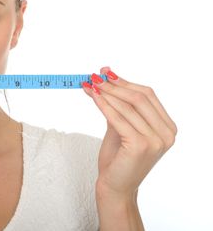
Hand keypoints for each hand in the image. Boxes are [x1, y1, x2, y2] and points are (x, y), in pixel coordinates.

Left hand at [81, 66, 177, 199]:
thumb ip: (119, 106)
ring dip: (106, 92)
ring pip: (128, 106)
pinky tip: (94, 96)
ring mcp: (155, 140)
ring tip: (90, 84)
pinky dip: (104, 105)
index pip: (147, 95)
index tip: (106, 72)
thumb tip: (106, 76)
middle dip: (114, 85)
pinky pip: (118, 118)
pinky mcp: (140, 145)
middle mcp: (166, 134)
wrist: (115, 186)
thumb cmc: (118, 158)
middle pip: (139, 98)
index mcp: (167, 127)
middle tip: (95, 76)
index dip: (125, 81)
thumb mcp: (121, 127)